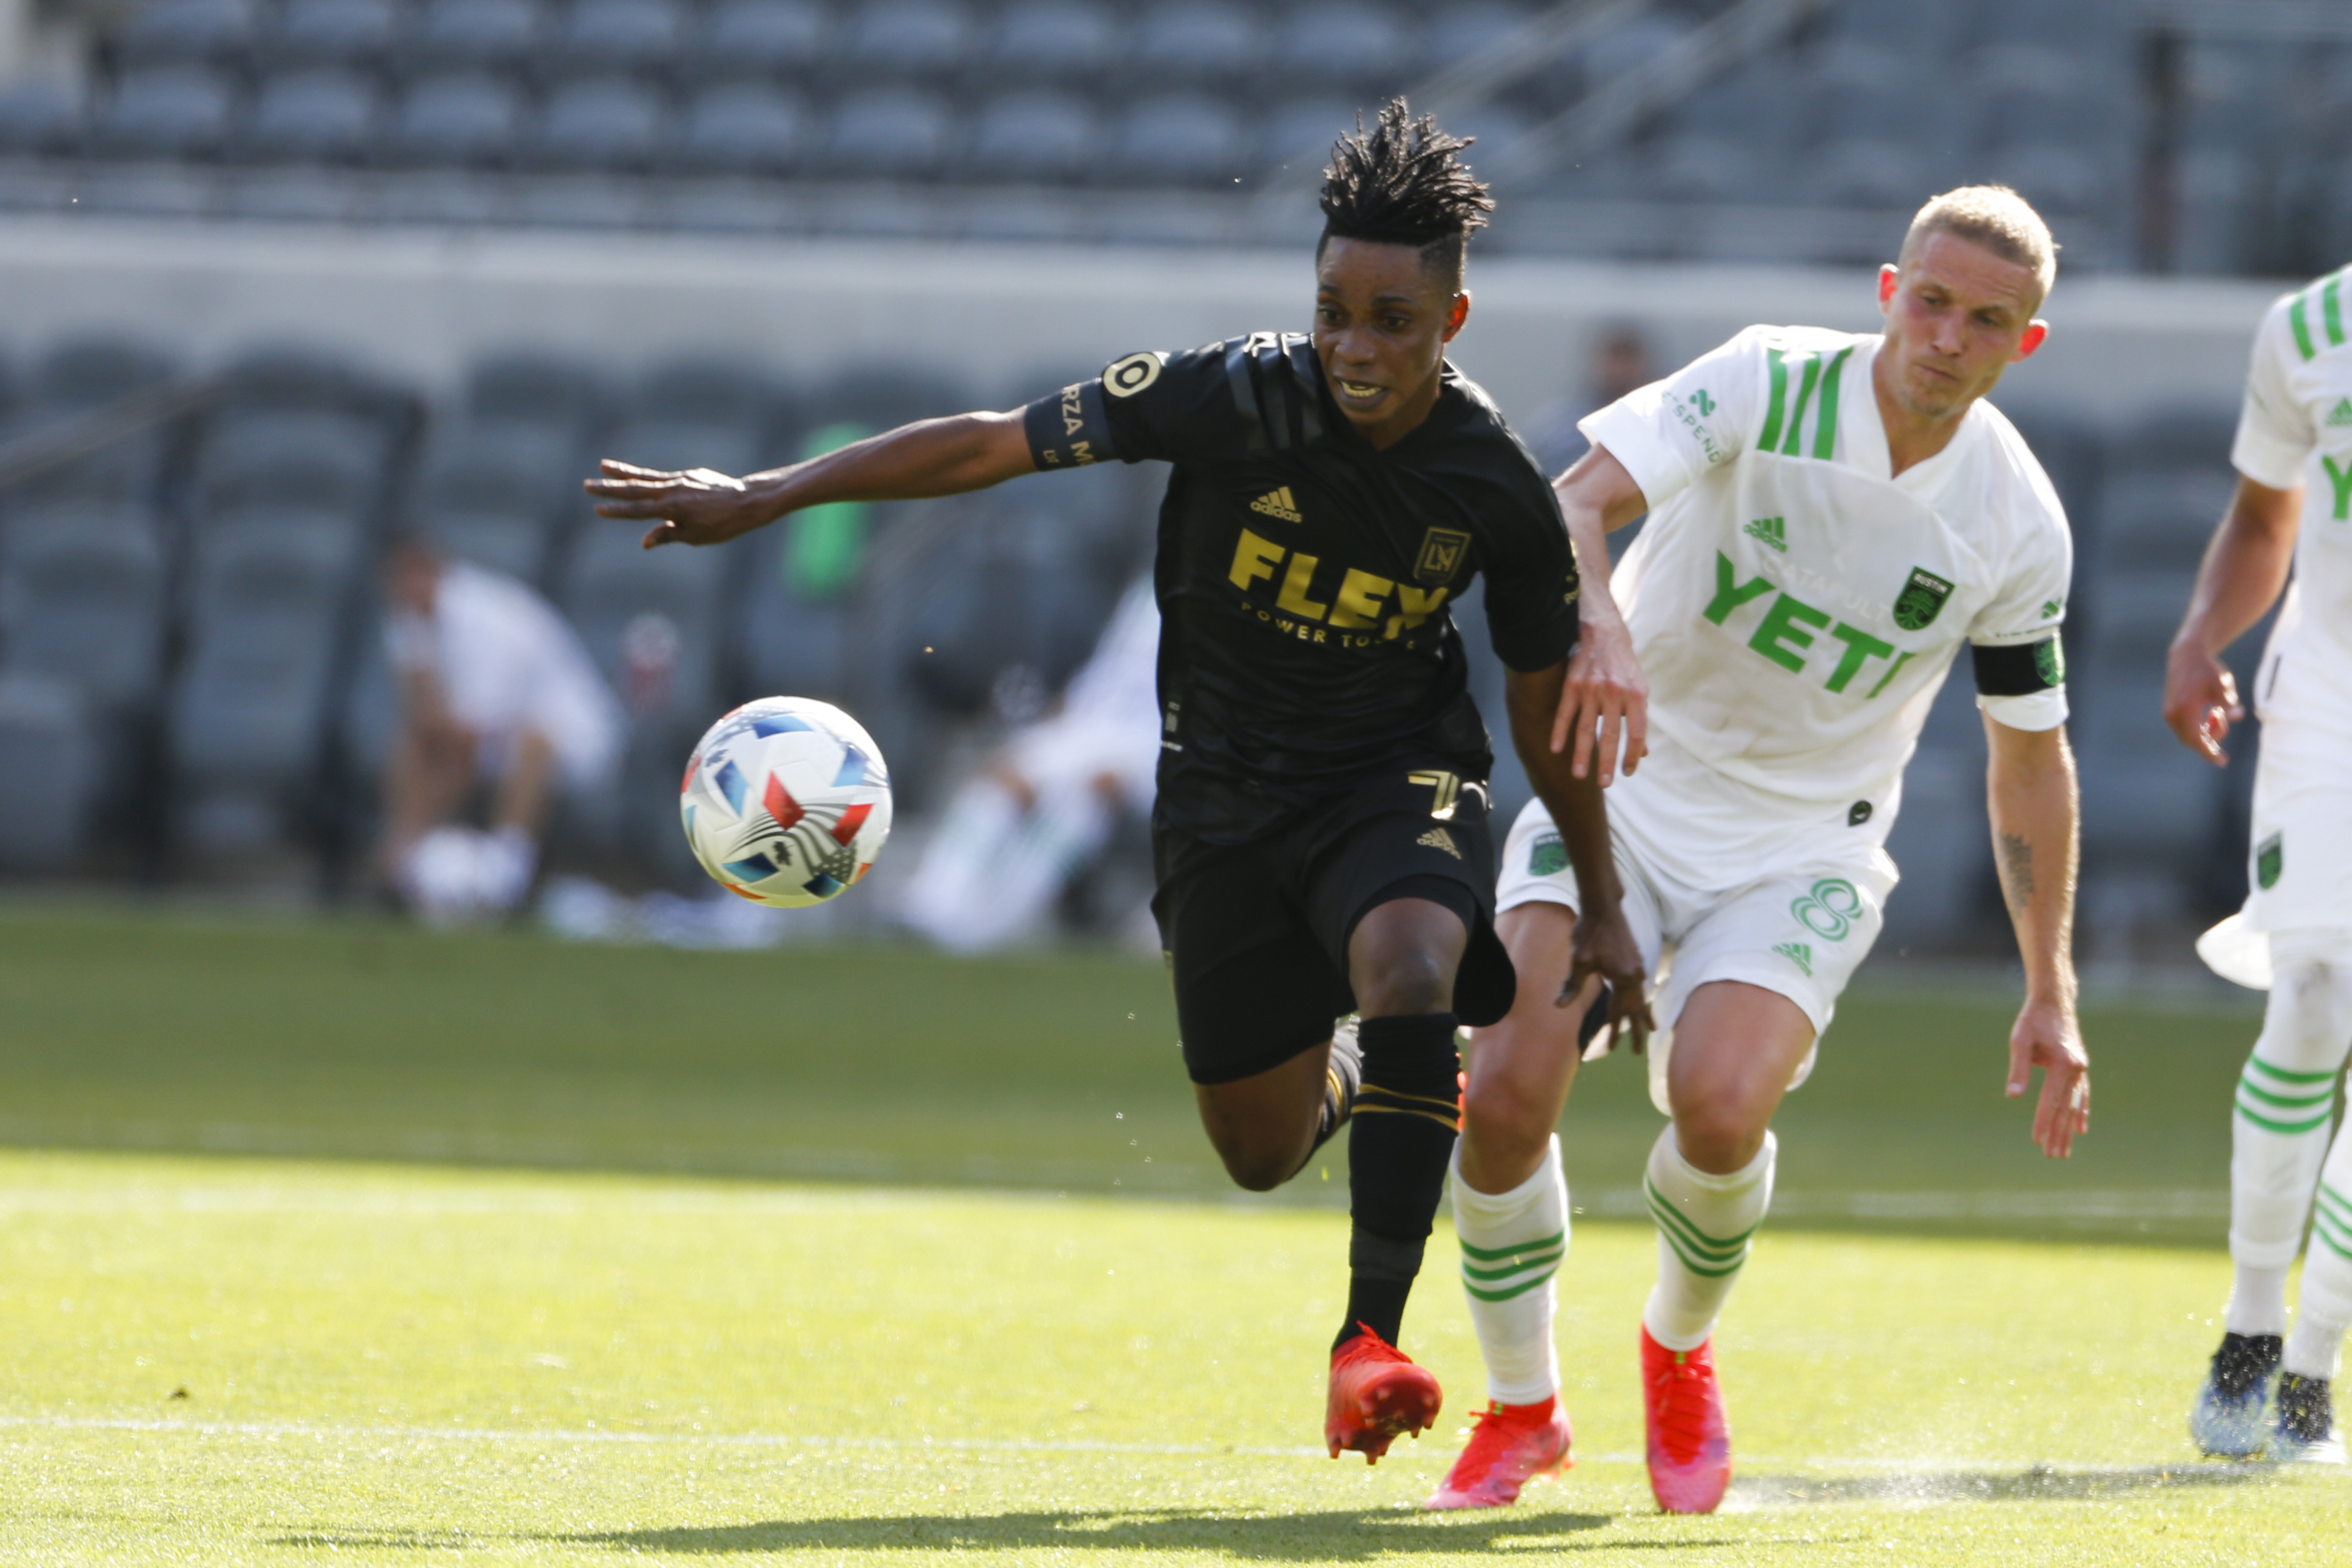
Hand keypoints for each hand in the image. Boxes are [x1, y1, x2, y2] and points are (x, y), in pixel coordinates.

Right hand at [585, 459, 774, 548]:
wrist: (747, 501)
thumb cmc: (724, 524)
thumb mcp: (696, 536)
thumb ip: (668, 535)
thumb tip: (644, 541)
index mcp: (672, 509)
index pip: (638, 511)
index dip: (617, 511)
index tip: (597, 508)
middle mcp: (672, 491)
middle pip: (635, 490)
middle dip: (610, 489)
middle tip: (587, 485)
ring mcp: (679, 480)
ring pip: (645, 477)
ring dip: (623, 473)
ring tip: (603, 466)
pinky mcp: (687, 475)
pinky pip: (660, 475)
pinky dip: (645, 474)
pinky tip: (633, 474)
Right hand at [1548, 612, 1646, 783]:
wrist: (1603, 633)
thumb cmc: (1623, 666)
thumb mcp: (1639, 690)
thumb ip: (1638, 720)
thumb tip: (1644, 752)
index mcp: (1637, 695)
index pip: (1636, 732)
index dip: (1632, 755)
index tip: (1626, 773)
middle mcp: (1615, 692)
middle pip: (1610, 734)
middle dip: (1606, 761)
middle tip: (1604, 784)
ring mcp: (1592, 688)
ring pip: (1585, 727)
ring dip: (1581, 754)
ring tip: (1579, 775)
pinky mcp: (1573, 684)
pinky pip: (1565, 713)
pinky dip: (1560, 732)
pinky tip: (1555, 749)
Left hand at [1561, 904, 1652, 1053]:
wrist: (1603, 908)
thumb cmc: (1589, 933)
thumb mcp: (1578, 961)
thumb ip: (1572, 985)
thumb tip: (1558, 1005)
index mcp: (1625, 978)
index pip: (1618, 1012)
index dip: (1613, 1032)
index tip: (1611, 1049)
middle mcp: (1636, 975)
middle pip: (1636, 1009)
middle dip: (1637, 1031)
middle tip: (1638, 1053)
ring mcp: (1638, 967)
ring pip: (1642, 998)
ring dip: (1643, 1015)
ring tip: (1651, 1031)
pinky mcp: (1636, 960)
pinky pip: (1640, 986)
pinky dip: (1642, 998)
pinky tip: (1641, 1002)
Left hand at [2005, 996, 2087, 1157]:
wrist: (2054, 1002)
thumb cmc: (2033, 1021)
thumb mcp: (2020, 1041)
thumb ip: (2018, 1069)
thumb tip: (2013, 1096)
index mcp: (2062, 1063)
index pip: (2050, 1100)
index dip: (2042, 1121)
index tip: (2037, 1140)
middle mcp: (2076, 1068)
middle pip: (2065, 1108)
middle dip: (2057, 1133)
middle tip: (2051, 1156)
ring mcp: (2080, 1069)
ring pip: (2074, 1105)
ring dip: (2069, 1129)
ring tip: (2064, 1152)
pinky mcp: (2079, 1068)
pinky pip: (2082, 1095)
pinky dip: (2081, 1112)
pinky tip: (2081, 1129)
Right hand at [2162, 636, 2239, 765]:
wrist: (2186, 655)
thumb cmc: (2207, 670)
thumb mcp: (2224, 686)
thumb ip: (2229, 704)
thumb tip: (2236, 716)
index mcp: (2185, 709)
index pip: (2197, 741)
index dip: (2210, 753)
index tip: (2223, 762)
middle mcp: (2173, 714)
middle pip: (2192, 740)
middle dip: (2211, 738)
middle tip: (2224, 721)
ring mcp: (2169, 712)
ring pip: (2188, 734)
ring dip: (2206, 731)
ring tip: (2218, 713)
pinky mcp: (2171, 709)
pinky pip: (2185, 727)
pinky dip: (2199, 726)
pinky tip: (2211, 714)